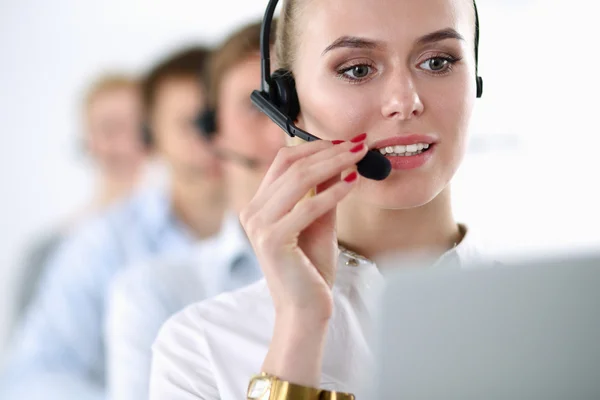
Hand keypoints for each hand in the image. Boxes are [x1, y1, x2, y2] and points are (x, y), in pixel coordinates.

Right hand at [240, 134, 367, 322]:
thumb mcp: (319, 221)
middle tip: (360, 143)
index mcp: (259, 205)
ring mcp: (259, 226)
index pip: (283, 161)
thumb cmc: (311, 268)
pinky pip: (308, 207)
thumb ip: (324, 191)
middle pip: (292, 165)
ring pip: (299, 179)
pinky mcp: (272, 240)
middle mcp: (252, 212)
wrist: (304, 308)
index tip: (345, 142)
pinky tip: (354, 183)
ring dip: (334, 163)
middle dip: (330, 151)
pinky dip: (334, 192)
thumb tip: (341, 159)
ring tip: (360, 156)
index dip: (315, 146)